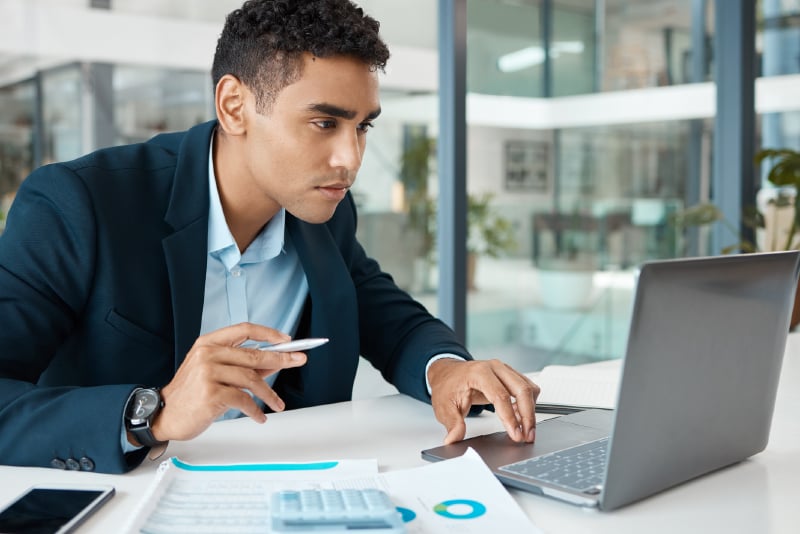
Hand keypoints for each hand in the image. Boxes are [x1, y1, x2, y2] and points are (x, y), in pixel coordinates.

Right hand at [149, 322, 307, 442]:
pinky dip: (255, 410)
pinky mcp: (211, 393)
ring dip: (269, 393)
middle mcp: (207, 354)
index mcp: (208, 343)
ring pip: (251, 379)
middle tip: (299, 361)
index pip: (244, 330)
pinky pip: (243, 400)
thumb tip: (275, 361)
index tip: (286, 340)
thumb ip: (242, 365)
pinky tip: (260, 415)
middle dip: (281, 359)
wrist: (165, 414)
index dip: (268, 333)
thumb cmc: (191, 393)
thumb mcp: (214, 372)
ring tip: (278, 404)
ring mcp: (208, 373)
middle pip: (253, 354)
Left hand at [427, 358, 539, 444]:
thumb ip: (452, 425)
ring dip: (530, 410)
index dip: (510, 417)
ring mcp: (504, 369)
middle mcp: (494, 368)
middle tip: (527, 436)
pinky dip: (528, 402)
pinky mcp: (510, 375)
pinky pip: (527, 387)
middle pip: (521, 390)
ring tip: (523, 429)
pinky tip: (519, 415)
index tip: (516, 435)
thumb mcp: (444, 407)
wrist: (447, 373)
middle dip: (528, 415)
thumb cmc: (447, 387)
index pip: (500, 396)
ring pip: (528, 388)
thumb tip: (453, 440)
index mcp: (478, 373)